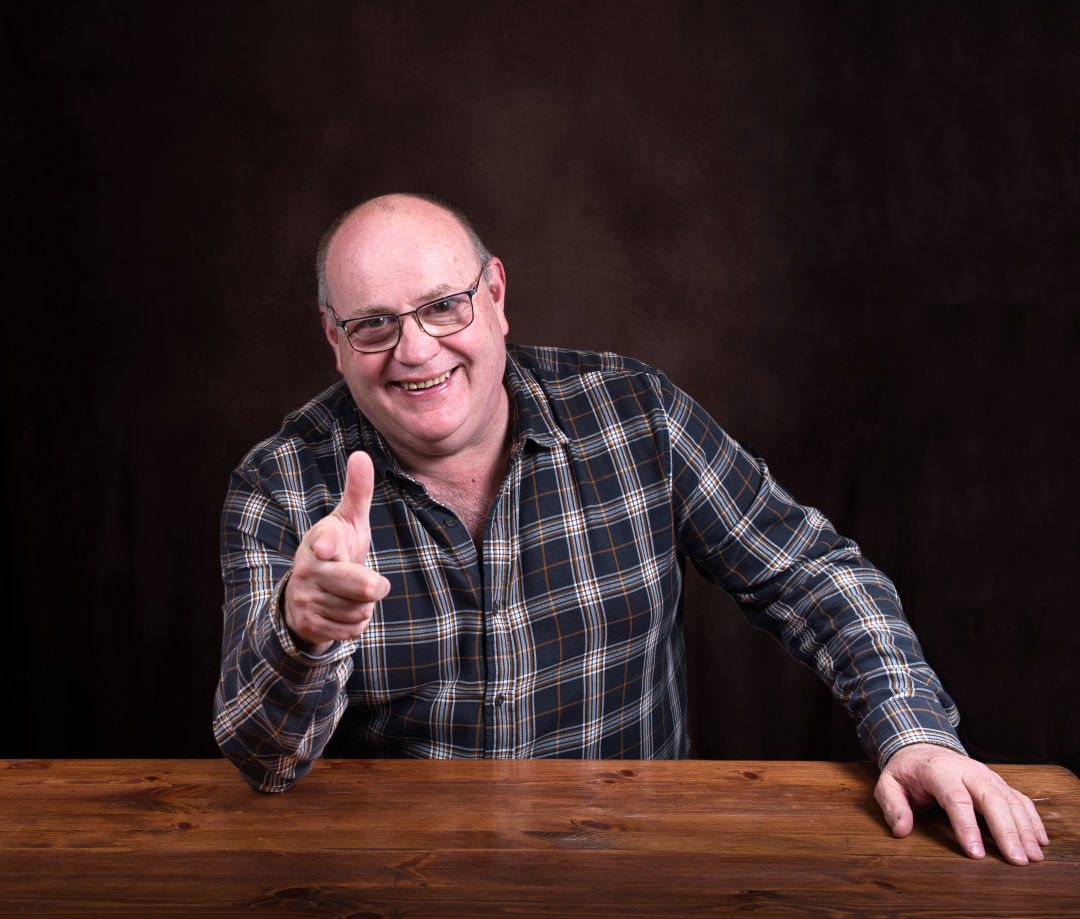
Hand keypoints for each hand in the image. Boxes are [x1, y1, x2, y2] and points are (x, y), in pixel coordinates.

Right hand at [284, 451, 389, 653]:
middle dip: (372, 586)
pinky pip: (351, 630)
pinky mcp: (309, 624)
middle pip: (356, 584)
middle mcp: (308, 569)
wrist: (305, 593)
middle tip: (379, 584)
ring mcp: (306, 598)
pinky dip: (356, 623)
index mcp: (320, 540)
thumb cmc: (338, 548)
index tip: (327, 549)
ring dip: (364, 605)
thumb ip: (357, 491)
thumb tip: (361, 454)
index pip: (325, 541)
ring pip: (359, 610)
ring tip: (351, 594)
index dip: (328, 545)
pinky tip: (345, 611)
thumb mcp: (348, 520)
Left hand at [874, 743, 1048, 864]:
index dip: (967, 827)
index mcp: (938, 770)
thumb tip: (901, 830)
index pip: (956, 799)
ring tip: (1032, 856)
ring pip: (1010, 799)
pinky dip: (1032, 818)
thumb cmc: (906, 771)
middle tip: (1016, 860)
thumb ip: (893, 806)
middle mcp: (966, 770)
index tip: (976, 854)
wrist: (921, 746)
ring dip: (1024, 828)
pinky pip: (1019, 798)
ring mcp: (985, 774)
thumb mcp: (888, 784)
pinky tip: (1038, 840)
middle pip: (991, 799)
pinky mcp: (997, 781)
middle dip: (1006, 830)